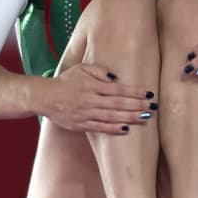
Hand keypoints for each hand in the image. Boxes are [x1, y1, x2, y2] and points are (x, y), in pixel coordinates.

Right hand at [39, 64, 155, 133]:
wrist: (44, 97)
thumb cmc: (65, 81)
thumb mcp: (81, 69)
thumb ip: (99, 71)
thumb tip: (116, 78)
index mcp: (92, 85)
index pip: (118, 89)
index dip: (134, 92)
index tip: (148, 94)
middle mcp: (90, 100)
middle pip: (118, 104)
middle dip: (137, 105)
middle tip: (153, 107)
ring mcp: (86, 113)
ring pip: (112, 117)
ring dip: (130, 117)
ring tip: (145, 117)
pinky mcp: (81, 125)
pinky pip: (100, 128)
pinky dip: (113, 129)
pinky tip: (126, 129)